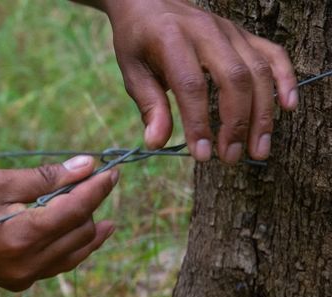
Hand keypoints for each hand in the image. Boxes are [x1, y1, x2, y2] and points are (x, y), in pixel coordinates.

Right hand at [0, 156, 116, 290]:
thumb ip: (43, 177)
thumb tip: (84, 166)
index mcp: (23, 236)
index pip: (77, 210)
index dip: (97, 188)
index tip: (111, 170)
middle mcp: (28, 263)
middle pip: (80, 233)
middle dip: (92, 206)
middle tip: (96, 182)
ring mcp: (22, 276)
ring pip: (72, 255)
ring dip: (87, 231)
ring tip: (103, 215)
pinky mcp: (15, 280)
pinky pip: (55, 265)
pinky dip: (69, 248)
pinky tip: (74, 234)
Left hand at [97, 0, 297, 162]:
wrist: (148, 2)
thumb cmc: (138, 41)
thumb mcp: (132, 70)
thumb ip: (149, 105)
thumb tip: (156, 143)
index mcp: (172, 38)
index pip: (192, 84)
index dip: (199, 122)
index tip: (202, 155)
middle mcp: (206, 31)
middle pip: (235, 78)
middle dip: (237, 123)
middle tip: (231, 157)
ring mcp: (230, 31)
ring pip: (258, 71)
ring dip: (262, 114)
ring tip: (258, 150)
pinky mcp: (244, 34)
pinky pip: (273, 54)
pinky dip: (285, 80)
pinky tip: (287, 108)